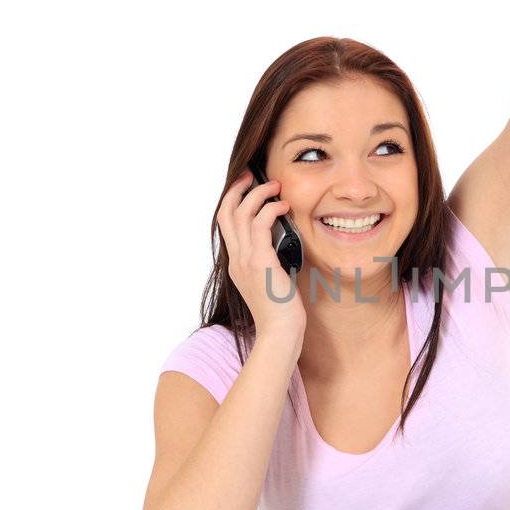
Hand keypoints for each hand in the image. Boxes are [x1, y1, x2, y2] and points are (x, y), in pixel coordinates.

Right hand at [216, 169, 307, 348]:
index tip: (246, 186)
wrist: (280, 334)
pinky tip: (283, 207)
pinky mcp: (260, 262)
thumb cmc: (281, 312)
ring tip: (275, 187)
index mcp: (237, 263)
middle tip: (253, 175)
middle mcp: (237, 259)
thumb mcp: (272, 281)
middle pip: (227, 213)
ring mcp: (246, 260)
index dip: (233, 200)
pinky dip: (270, 210)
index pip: (226, 223)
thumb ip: (270, 261)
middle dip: (238, 189)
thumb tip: (283, 243)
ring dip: (258, 194)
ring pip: (241, 214)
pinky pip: (260, 225)